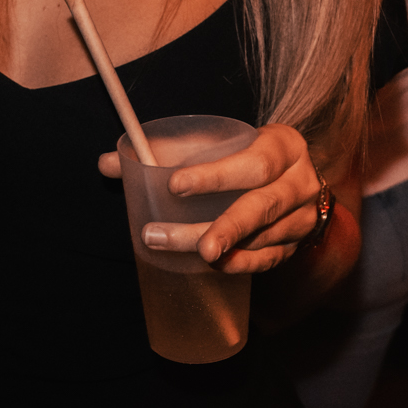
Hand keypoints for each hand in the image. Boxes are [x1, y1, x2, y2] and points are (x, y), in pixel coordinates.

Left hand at [97, 123, 320, 273]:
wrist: (294, 177)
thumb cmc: (244, 154)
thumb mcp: (218, 142)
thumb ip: (164, 150)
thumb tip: (106, 163)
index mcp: (284, 146)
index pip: (254, 162)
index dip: (215, 175)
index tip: (173, 186)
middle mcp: (299, 182)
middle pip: (259, 206)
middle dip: (217, 226)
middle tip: (167, 236)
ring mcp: (301, 218)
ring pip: (260, 238)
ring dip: (217, 247)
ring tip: (174, 248)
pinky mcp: (295, 246)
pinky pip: (267, 260)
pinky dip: (238, 263)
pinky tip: (210, 265)